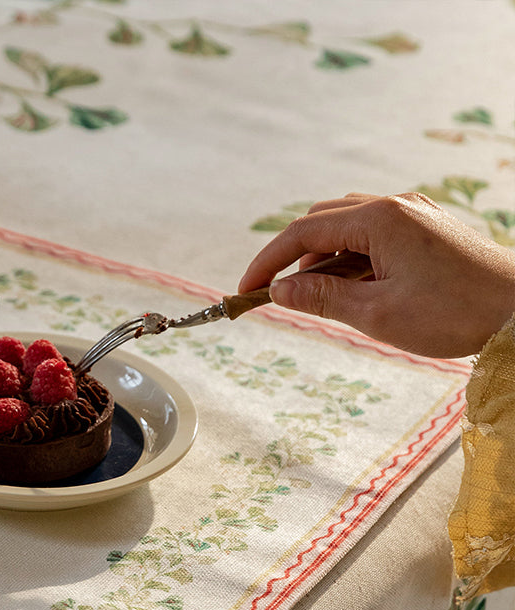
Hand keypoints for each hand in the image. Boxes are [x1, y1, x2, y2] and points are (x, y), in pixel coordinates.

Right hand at [238, 192, 514, 357]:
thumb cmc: (452, 313)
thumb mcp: (376, 313)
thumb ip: (321, 297)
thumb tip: (279, 290)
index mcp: (380, 219)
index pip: (304, 232)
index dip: (267, 261)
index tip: (245, 290)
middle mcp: (395, 207)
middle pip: (322, 221)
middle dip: (291, 257)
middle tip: (274, 295)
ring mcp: (413, 215)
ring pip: (346, 227)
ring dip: (321, 260)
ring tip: (315, 299)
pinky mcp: (424, 230)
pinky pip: (372, 236)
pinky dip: (349, 259)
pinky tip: (350, 289)